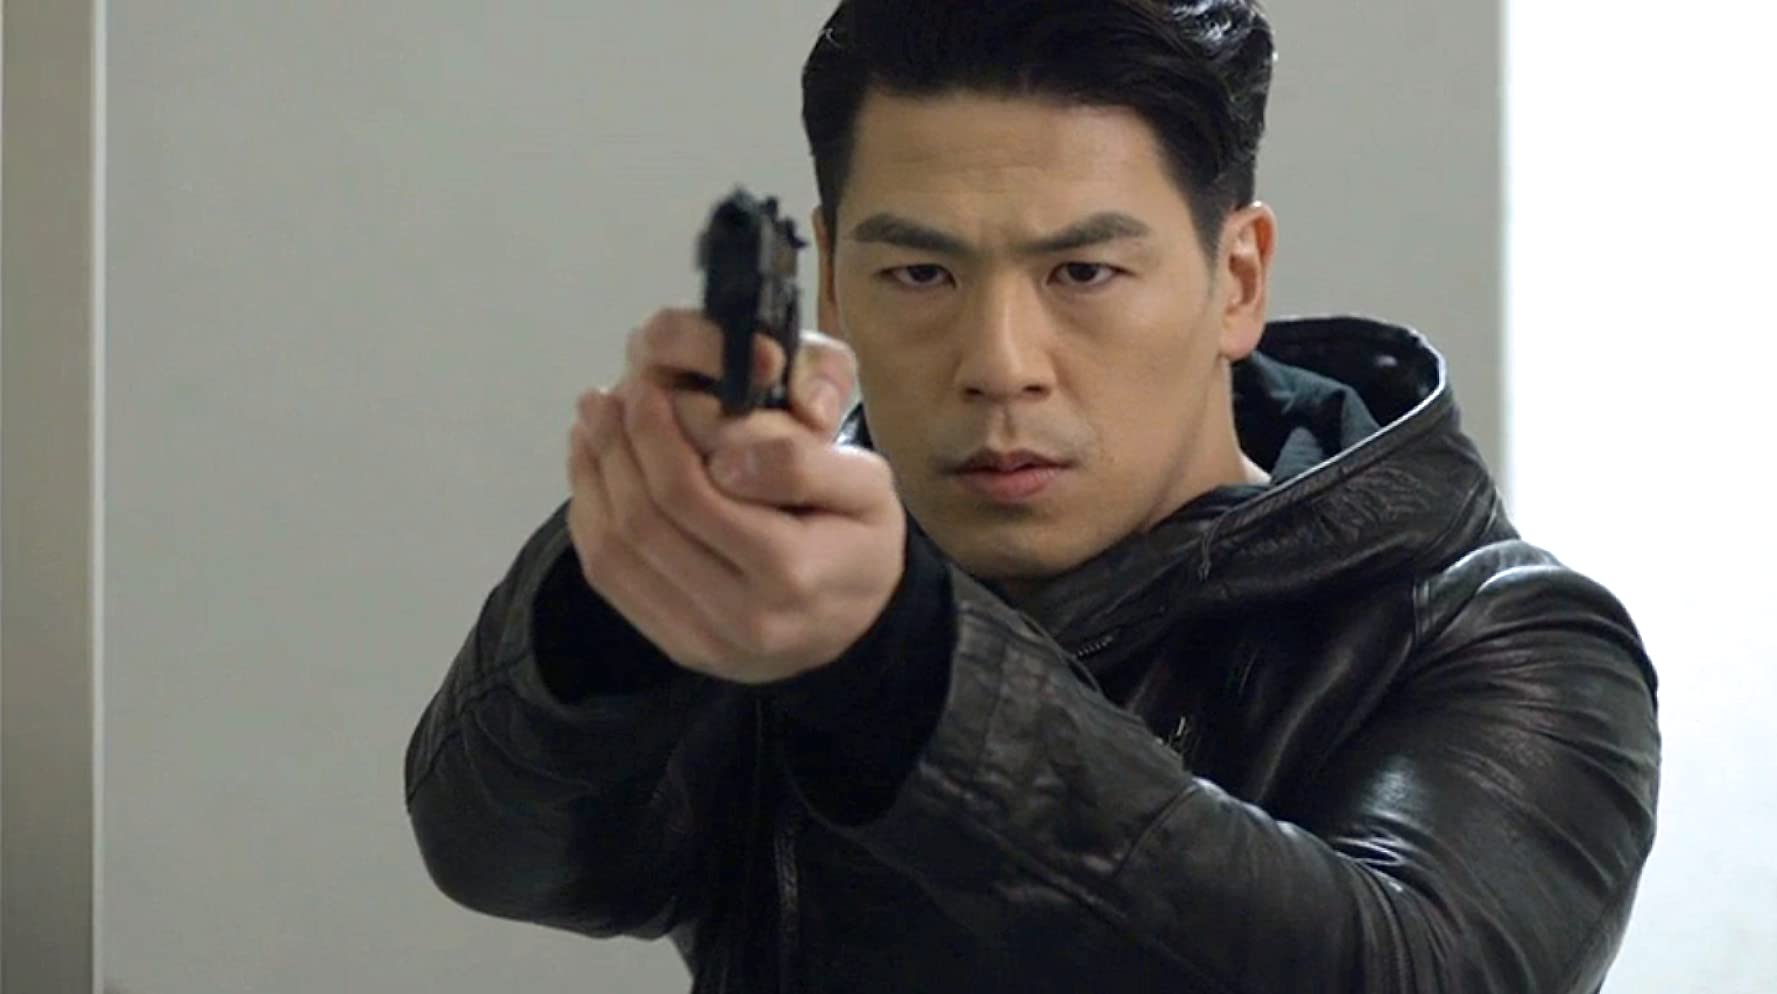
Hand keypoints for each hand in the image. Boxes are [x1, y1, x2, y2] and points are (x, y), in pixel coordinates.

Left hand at [564, 309, 906, 684]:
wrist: (860, 623)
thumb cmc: (860, 536)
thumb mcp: (866, 482)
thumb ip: (802, 461)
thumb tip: (725, 458)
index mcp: (790, 571)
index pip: (690, 495)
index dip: (654, 435)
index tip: (644, 387)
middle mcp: (741, 619)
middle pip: (644, 522)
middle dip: (616, 449)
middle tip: (604, 398)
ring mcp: (704, 642)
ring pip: (616, 553)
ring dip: (593, 479)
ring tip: (591, 425)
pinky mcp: (677, 648)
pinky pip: (610, 581)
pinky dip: (590, 520)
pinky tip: (592, 474)